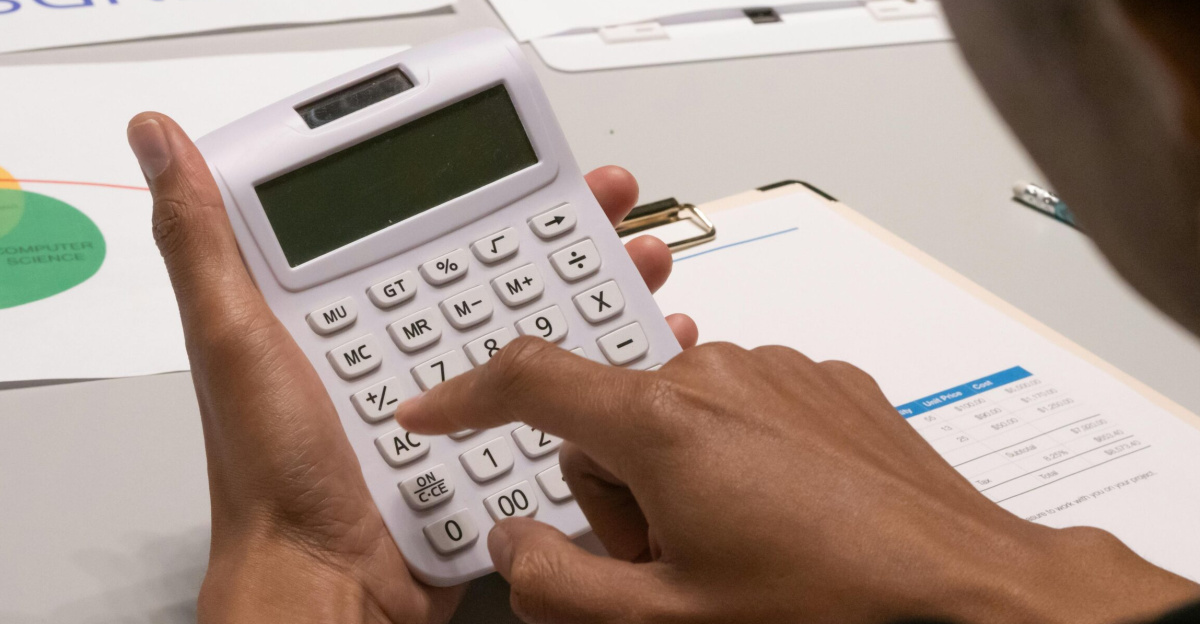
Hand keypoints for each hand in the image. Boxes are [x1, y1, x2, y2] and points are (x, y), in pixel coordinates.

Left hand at [126, 112, 697, 623]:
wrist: (328, 590)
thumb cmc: (273, 482)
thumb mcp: (233, 343)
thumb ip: (204, 245)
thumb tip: (160, 145)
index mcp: (341, 310)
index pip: (425, 225)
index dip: (487, 188)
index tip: (541, 166)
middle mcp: (398, 347)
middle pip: (495, 271)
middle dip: (564, 234)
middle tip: (608, 210)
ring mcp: (446, 397)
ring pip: (533, 331)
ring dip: (593, 296)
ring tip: (637, 269)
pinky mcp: (482, 444)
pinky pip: (547, 400)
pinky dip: (594, 375)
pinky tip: (632, 356)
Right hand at [397, 342, 1199, 623]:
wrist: (973, 596)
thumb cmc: (832, 608)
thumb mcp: (666, 622)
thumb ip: (557, 581)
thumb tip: (513, 540)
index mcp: (665, 422)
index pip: (530, 378)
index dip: (465, 397)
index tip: (433, 414)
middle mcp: (718, 374)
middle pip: (609, 418)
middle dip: (615, 490)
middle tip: (666, 565)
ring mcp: (777, 373)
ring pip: (676, 416)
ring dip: (679, 480)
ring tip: (736, 551)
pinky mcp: (824, 383)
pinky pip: (742, 409)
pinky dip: (737, 460)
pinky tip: (783, 521)